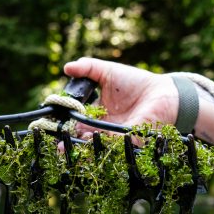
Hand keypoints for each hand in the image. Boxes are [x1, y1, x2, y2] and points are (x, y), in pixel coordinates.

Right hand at [63, 57, 178, 136]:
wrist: (164, 93)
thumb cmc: (136, 82)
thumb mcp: (108, 71)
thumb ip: (88, 68)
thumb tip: (66, 67)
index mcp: (96, 112)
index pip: (75, 120)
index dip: (62, 122)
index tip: (50, 122)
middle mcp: (102, 127)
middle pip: (79, 136)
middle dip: (65, 140)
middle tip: (54, 139)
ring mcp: (113, 136)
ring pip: (91, 145)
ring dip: (77, 146)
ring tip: (62, 145)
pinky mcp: (125, 141)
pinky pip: (109, 146)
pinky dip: (96, 146)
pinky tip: (85, 141)